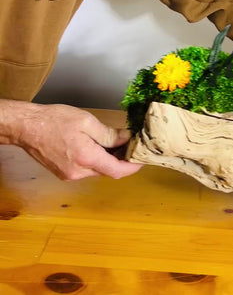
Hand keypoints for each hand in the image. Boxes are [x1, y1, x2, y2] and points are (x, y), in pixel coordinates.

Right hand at [4, 101, 141, 179]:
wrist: (27, 127)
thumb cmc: (55, 120)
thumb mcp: (86, 122)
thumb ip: (109, 134)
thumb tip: (126, 139)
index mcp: (86, 158)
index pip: (117, 171)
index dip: (133, 167)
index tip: (142, 158)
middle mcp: (78, 172)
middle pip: (108, 171)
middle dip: (121, 159)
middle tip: (130, 144)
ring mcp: (70, 175)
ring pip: (97, 170)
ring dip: (108, 159)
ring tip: (115, 141)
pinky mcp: (64, 173)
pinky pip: (86, 169)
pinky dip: (96, 159)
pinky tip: (97, 145)